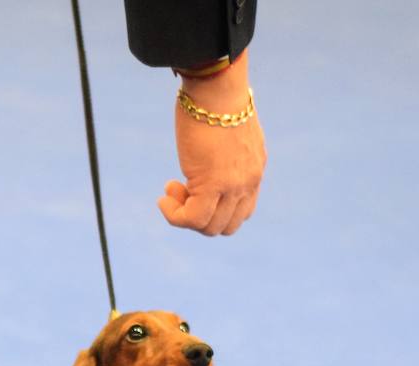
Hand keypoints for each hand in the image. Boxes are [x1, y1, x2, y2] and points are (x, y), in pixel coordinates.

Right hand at [159, 52, 265, 236]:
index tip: (195, 186)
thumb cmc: (215, 97)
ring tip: (171, 190)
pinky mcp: (215, 184)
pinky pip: (193, 219)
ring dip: (186, 216)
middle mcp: (249, 181)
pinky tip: (164, 199)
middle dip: (199, 216)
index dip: (215, 208)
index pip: (242, 209)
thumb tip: (207, 153)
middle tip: (180, 189)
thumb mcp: (226, 129)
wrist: (217, 86)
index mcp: (254, 168)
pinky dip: (174, 215)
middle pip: (227, 225)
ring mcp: (234, 185)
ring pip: (210, 227)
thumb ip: (223, 149)